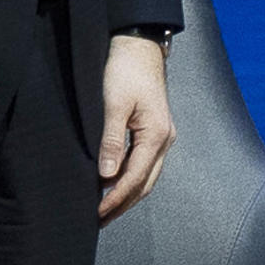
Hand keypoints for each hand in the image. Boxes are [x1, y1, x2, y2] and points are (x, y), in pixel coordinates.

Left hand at [97, 35, 174, 223]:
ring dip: (128, 193)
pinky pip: (145, 163)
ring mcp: (163, 135)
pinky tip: (115, 182)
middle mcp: (165, 138)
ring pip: (147, 175)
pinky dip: (131, 177)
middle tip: (100, 219)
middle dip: (124, 203)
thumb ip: (112, 141)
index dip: (116, 198)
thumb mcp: (114, 105)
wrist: (139, 45)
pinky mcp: (155, 129)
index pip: (136, 177)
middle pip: (146, 183)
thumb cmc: (126, 69)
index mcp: (156, 134)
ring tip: (106, 208)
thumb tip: (107, 176)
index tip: (99, 212)